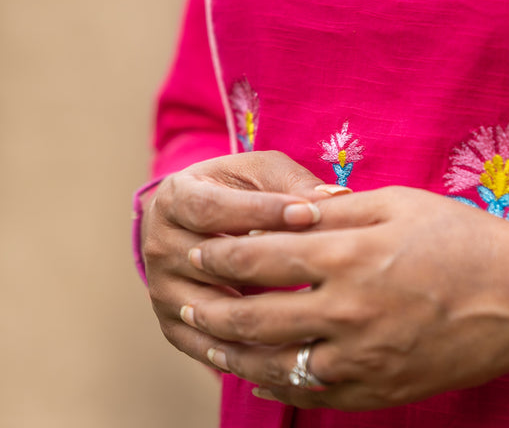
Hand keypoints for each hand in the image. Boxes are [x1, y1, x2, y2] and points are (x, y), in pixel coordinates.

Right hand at [141, 151, 346, 370]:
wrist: (195, 221)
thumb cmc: (238, 189)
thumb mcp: (261, 172)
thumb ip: (293, 183)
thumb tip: (336, 198)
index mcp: (175, 197)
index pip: (213, 208)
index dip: (262, 211)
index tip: (310, 213)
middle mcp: (159, 244)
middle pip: (209, 260)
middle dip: (264, 261)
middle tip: (319, 261)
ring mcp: (162, 288)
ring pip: (207, 307)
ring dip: (254, 312)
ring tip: (309, 310)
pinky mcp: (172, 323)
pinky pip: (204, 344)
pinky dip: (241, 350)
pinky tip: (285, 345)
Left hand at [180, 186, 508, 410]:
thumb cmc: (462, 239)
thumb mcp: (400, 203)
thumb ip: (338, 208)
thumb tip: (287, 211)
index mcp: (349, 255)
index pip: (265, 255)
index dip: (226, 252)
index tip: (201, 249)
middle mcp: (346, 311)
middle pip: (256, 315)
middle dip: (212, 307)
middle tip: (183, 300)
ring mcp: (362, 358)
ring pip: (275, 363)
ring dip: (231, 352)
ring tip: (206, 341)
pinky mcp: (378, 389)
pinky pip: (313, 394)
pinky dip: (277, 383)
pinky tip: (259, 374)